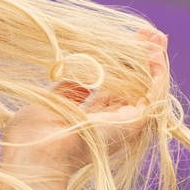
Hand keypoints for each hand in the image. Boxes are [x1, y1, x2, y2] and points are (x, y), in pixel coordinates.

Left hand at [2, 27, 168, 189]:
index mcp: (91, 122)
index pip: (116, 90)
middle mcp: (111, 125)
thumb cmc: (32, 136)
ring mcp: (124, 126)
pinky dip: (157, 74)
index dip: (124, 66)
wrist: (34, 156)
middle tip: (150, 34)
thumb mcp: (52, 102)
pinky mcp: (132, 125)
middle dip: (145, 59)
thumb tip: (84, 76)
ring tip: (157, 36)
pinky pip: (154, 96)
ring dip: (156, 62)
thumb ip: (71, 89)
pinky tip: (154, 53)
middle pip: (137, 87)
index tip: (128, 41)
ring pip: (150, 90)